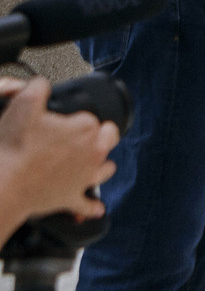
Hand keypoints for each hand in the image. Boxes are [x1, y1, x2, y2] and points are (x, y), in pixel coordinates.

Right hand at [0, 79, 120, 223]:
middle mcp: (93, 153)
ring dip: (100, 165)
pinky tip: (95, 207)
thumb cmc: (13, 148)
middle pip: (108, 139)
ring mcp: (85, 178)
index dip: (75, 117)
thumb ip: (37, 87)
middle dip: (99, 136)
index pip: (91, 117)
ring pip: (106, 169)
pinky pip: (88, 205)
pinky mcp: (72, 198)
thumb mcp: (22, 105)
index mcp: (86, 129)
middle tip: (81, 136)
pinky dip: (91, 206)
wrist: (3, 184)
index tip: (61, 121)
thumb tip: (42, 84)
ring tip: (88, 162)